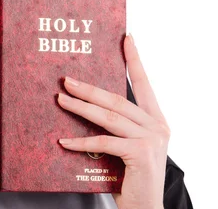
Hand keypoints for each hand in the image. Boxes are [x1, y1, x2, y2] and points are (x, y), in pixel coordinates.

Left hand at [57, 34, 168, 208]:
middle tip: (66, 79)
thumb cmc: (132, 178)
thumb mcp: (126, 148)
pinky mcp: (141, 153)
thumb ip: (116, 128)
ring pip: (109, 116)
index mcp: (156, 120)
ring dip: (80, 107)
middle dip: (89, 88)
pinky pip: (103, 142)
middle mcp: (158, 126)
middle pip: (117, 99)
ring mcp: (151, 139)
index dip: (135, 60)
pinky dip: (81, 142)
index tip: (127, 39)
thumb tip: (84, 105)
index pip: (144, 84)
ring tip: (60, 99)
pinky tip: (63, 142)